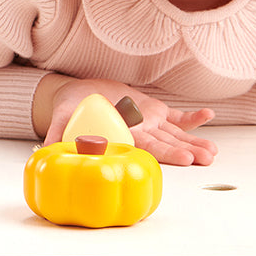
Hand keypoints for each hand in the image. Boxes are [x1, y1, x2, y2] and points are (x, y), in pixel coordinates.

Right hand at [40, 76, 216, 166]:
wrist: (77, 96)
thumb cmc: (70, 109)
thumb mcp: (62, 118)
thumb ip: (56, 134)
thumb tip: (43, 150)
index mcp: (123, 136)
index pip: (148, 148)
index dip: (167, 153)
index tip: (185, 159)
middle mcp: (139, 132)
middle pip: (168, 144)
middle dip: (188, 151)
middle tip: (207, 158)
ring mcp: (147, 121)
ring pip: (175, 134)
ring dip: (194, 140)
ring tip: (213, 149)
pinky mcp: (151, 109)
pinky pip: (175, 116)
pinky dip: (191, 117)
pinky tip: (208, 115)